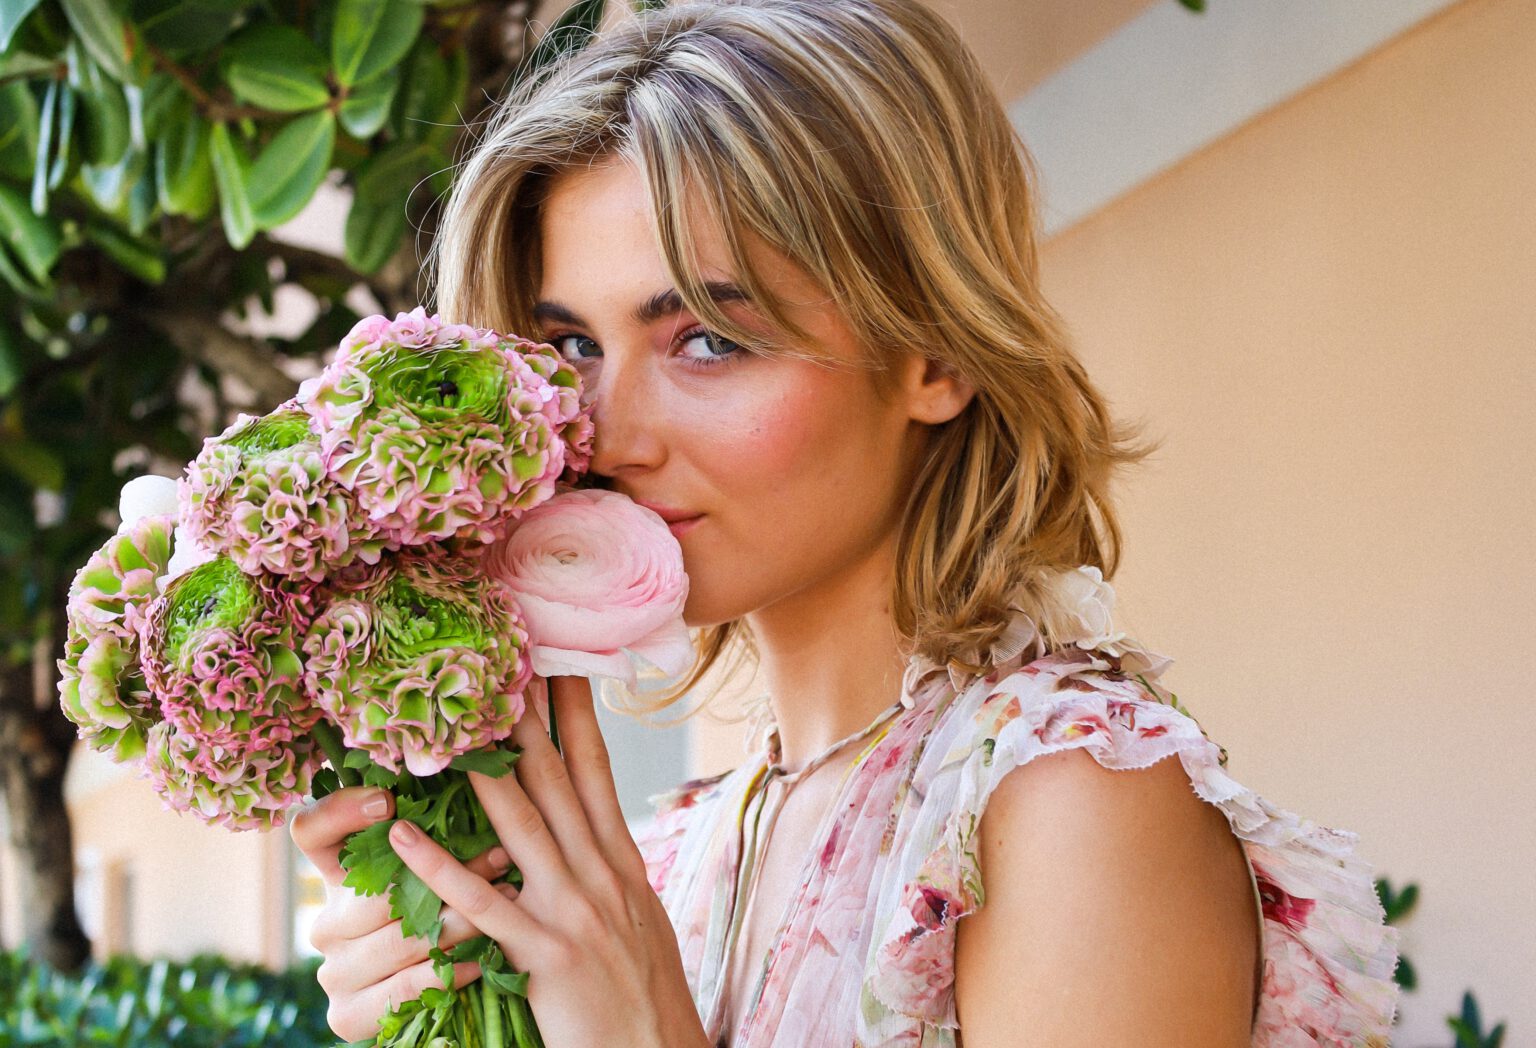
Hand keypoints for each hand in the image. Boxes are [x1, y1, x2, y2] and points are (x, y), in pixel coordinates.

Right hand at [288, 784, 518, 1040]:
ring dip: (461, 919)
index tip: (387, 801)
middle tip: (501, 855)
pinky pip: (403, 988)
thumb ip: (441, 835)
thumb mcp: (439, 873)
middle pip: (375, 892)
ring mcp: (334, 970)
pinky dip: (448, 972)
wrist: (439, 1009)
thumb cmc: (449, 916)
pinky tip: (482, 959)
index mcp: (336, 876)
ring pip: (399, 940)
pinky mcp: (345, 1015)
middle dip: (445, 873)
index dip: (340, 812)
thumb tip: (486, 778)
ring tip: (508, 899)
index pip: (311, 831)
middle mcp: (327, 920)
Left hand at [385, 675, 708, 1047]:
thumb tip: (589, 828)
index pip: (596, 767)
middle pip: (558, 777)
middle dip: (527, 715)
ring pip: (521, 824)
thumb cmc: (647, 993)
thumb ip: (609, 870)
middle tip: (499, 658)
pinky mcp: (544, 956)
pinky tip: (404, 835)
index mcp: (622, 860)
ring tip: (447, 724)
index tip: (558, 659)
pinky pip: (481, 904)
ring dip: (483, 770)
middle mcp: (600, 873)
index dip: (575, 711)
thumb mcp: (639, 916)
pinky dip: (439, 867)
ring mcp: (573, 911)